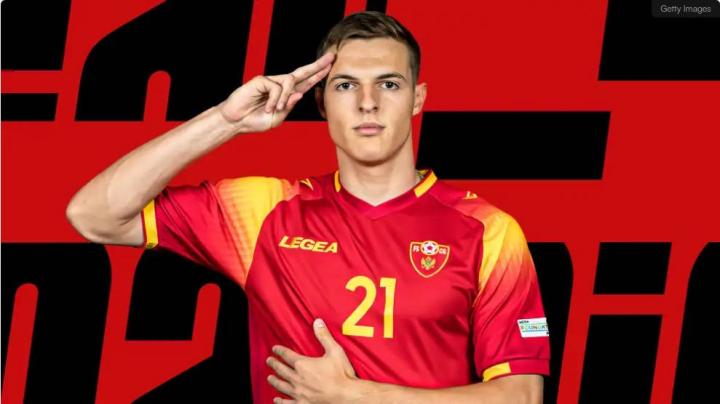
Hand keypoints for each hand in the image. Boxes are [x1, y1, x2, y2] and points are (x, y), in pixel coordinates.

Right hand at [217, 52, 333, 132]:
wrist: (236, 122)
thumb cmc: (255, 121)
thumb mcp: (277, 119)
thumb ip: (288, 107)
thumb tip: (300, 94)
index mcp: (287, 95)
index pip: (306, 83)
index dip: (318, 75)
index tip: (330, 67)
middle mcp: (281, 85)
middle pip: (302, 72)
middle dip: (317, 65)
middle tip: (331, 56)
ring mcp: (271, 81)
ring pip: (289, 82)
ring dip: (285, 97)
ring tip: (276, 109)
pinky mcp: (261, 80)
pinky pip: (276, 87)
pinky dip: (274, 100)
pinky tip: (267, 107)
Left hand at [266, 318, 357, 403]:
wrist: (346, 395)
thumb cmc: (342, 374)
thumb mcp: (335, 351)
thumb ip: (324, 336)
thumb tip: (317, 322)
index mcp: (303, 365)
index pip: (287, 355)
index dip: (280, 351)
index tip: (275, 348)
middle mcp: (297, 379)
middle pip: (281, 370)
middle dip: (274, 364)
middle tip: (269, 361)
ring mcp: (299, 393)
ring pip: (282, 386)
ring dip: (274, 381)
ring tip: (269, 378)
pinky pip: (287, 403)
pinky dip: (280, 401)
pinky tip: (276, 399)